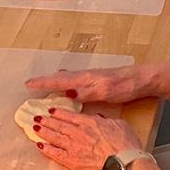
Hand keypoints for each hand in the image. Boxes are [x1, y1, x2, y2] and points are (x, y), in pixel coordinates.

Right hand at [25, 66, 153, 103]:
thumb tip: (68, 94)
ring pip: (67, 79)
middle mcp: (85, 76)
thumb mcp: (105, 91)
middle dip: (45, 81)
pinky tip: (68, 90)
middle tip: (32, 85)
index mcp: (84, 78)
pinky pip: (75, 82)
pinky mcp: (96, 82)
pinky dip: (65, 85)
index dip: (43, 82)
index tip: (28, 83)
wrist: (141, 79)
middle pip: (60, 77)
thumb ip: (86, 92)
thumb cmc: (125, 85)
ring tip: (44, 86)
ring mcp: (91, 78)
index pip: (59, 79)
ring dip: (54, 82)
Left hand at [33, 108, 144, 169]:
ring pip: (55, 137)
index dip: (59, 112)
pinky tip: (40, 146)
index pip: (69, 115)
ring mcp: (74, 147)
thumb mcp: (119, 124)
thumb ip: (106, 120)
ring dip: (44, 132)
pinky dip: (47, 149)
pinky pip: (56, 154)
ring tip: (35, 127)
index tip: (51, 110)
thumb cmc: (125, 145)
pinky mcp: (73, 162)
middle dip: (47, 120)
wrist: (124, 163)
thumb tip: (99, 118)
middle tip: (37, 117)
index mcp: (89, 122)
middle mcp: (79, 133)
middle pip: (59, 125)